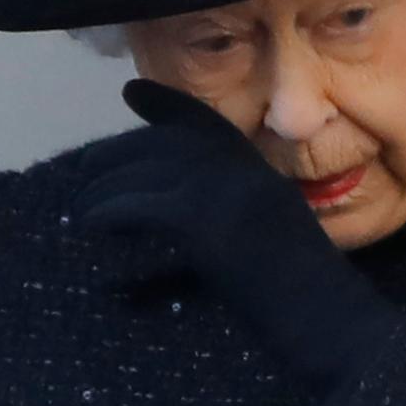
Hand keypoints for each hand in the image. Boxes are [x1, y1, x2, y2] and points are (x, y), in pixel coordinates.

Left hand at [72, 78, 399, 398]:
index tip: (132, 91)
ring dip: (104, 188)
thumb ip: (238, 211)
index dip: (166, 103)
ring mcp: (224, 191)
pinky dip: (110, 212)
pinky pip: (141, 206)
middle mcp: (241, 170)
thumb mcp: (273, 235)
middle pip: (165, 144)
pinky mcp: (204, 220)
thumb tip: (187, 211)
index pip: (206, 123)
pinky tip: (92, 224)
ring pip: (147, 172)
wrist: (326, 314)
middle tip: (83, 166)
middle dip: (118, 150)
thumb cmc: (305, 292)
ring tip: (79, 207)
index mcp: (259, 172)